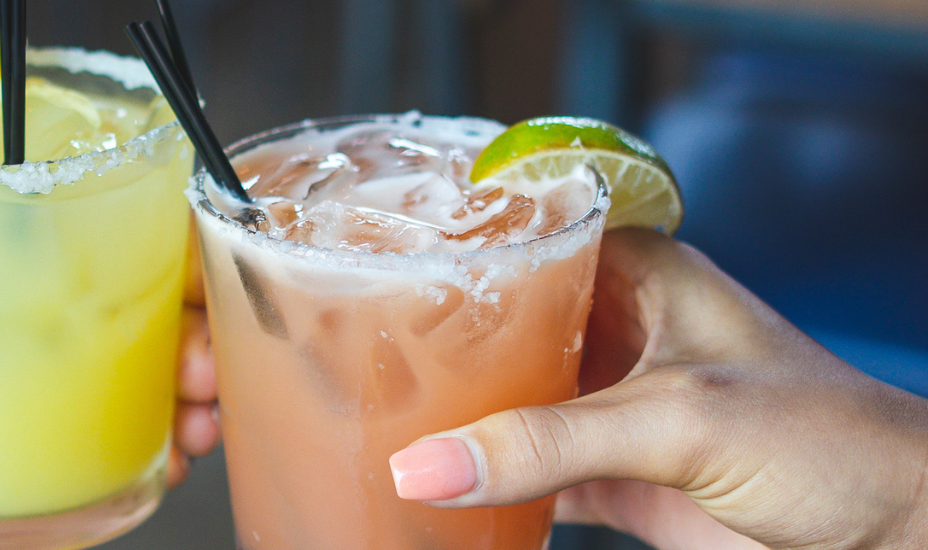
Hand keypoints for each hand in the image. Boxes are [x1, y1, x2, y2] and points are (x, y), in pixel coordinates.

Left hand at [0, 192, 220, 485]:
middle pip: (164, 301)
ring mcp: (62, 347)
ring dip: (190, 402)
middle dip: (200, 340)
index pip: (139, 224)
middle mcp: (64, 282)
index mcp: (36, 223)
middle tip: (201, 382)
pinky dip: (151, 444)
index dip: (185, 261)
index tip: (198, 300)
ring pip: (155, 367)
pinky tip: (164, 464)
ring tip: (193, 436)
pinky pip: (117, 421)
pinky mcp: (45, 405)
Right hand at [388, 229, 927, 549]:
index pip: (524, 242)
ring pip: (511, 402)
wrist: (891, 534)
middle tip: (359, 359)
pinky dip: (487, 485)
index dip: (450, 254)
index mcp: (637, 274)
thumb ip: (546, 444)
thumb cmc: (826, 440)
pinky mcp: (616, 474)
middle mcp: (617, 330)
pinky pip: (531, 474)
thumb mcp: (675, 421)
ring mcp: (613, 405)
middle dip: (438, 348)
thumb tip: (424, 468)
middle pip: (503, 327)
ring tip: (377, 419)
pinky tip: (439, 489)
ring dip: (459, 419)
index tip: (373, 271)